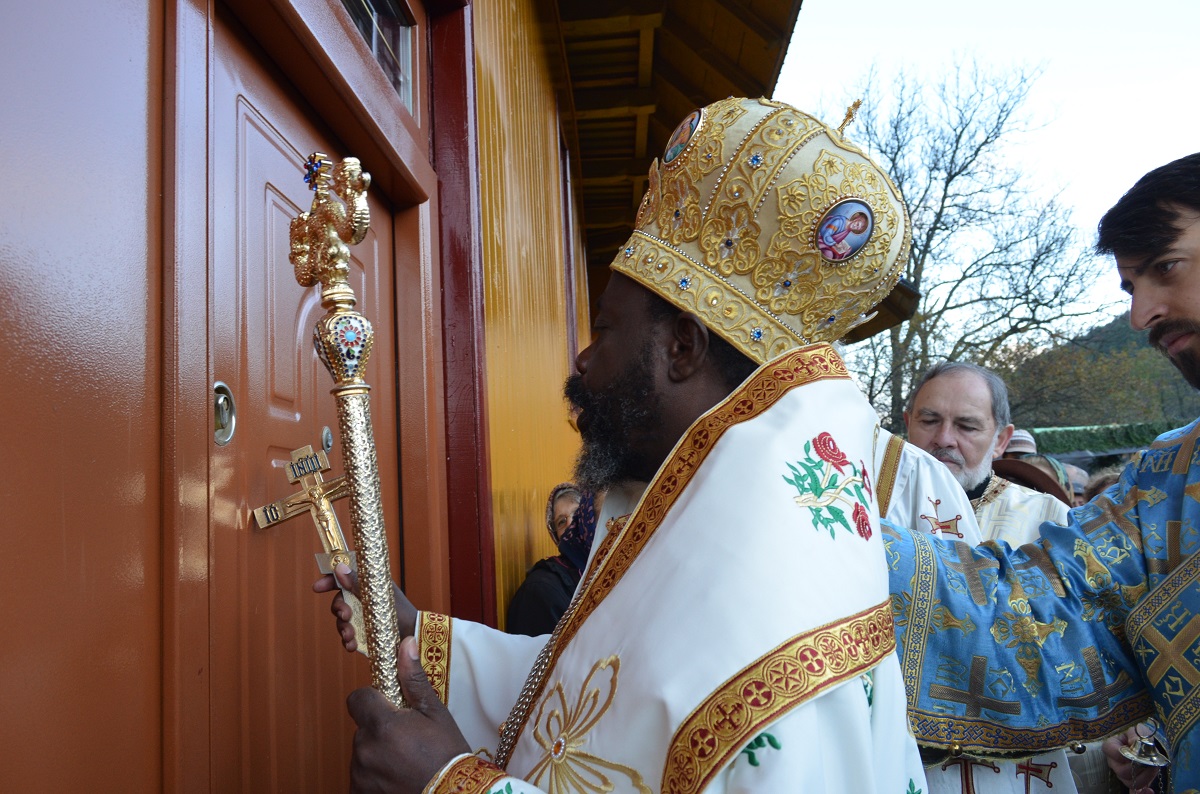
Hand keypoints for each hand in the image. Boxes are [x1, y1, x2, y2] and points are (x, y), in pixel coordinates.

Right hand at [312, 563, 416, 652]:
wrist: (413, 636)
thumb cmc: (401, 611)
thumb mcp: (378, 595)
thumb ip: (358, 582)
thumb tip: (339, 567)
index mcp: (368, 585)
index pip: (344, 577)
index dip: (329, 580)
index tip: (317, 588)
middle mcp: (363, 599)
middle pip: (339, 600)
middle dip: (338, 609)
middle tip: (346, 616)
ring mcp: (362, 616)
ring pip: (341, 620)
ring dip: (342, 628)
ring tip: (350, 636)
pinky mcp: (363, 633)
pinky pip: (347, 635)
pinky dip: (347, 641)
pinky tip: (351, 646)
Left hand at [347, 636, 470, 792]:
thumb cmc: (448, 754)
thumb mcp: (435, 713)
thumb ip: (413, 679)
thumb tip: (405, 642)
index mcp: (383, 724)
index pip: (357, 699)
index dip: (373, 700)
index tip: (391, 709)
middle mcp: (365, 750)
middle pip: (362, 728)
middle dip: (379, 730)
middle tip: (406, 741)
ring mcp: (360, 775)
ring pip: (362, 753)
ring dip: (376, 754)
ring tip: (404, 763)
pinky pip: (360, 776)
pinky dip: (374, 776)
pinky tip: (396, 778)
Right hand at [1102, 725, 1160, 793]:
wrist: (1147, 746)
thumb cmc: (1140, 737)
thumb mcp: (1138, 731)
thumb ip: (1136, 734)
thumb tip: (1135, 743)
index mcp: (1112, 746)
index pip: (1109, 750)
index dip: (1120, 754)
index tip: (1134, 751)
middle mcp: (1114, 762)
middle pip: (1121, 771)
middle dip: (1137, 767)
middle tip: (1149, 762)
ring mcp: (1122, 774)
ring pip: (1129, 782)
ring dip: (1144, 777)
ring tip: (1153, 768)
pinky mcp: (1133, 782)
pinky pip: (1133, 792)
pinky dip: (1141, 793)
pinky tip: (1150, 790)